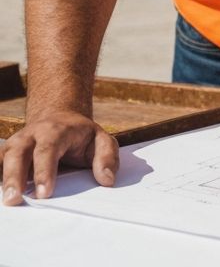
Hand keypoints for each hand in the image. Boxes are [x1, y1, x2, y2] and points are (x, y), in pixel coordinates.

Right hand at [1, 111, 118, 205]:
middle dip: (14, 176)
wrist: (58, 119)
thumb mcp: (101, 140)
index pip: (48, 149)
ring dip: (2, 179)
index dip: (44, 170)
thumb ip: (107, 157)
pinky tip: (0, 195)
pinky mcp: (4, 155)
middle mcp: (31, 135)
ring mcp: (14, 144)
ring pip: (2, 158)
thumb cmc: (81, 136)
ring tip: (6, 202)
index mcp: (56, 130)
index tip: (44, 192)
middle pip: (18, 153)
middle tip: (15, 200)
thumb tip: (107, 180)